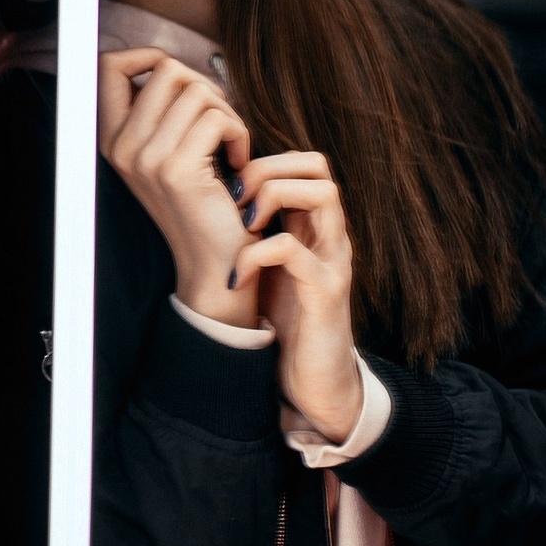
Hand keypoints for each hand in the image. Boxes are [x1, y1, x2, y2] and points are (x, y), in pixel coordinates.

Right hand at [98, 47, 256, 326]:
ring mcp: (145, 159)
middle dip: (204, 86)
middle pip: (166, 69)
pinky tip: (238, 162)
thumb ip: (159, 110)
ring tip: (229, 144)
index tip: (180, 80)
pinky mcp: (177, 170)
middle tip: (218, 122)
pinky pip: (217, 118)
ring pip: (197, 90)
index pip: (109, 65)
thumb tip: (166, 63)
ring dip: (227, 113)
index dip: (147, 56)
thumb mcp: (167, 151)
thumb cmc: (201, 201)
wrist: (213, 262)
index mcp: (111, 139)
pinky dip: (239, 134)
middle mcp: (120, 147)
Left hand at [230, 151, 361, 442]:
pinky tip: (236, 276)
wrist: (312, 384)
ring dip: (271, 198)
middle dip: (267, 169)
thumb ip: (256, 232)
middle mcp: (329, 237)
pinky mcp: (325, 294)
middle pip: (317, 165)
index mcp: (313, 227)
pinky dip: (256, 254)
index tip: (228, 190)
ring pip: (323, 194)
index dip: (264, 161)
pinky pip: (294, 251)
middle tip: (233, 201)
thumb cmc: (286, 323)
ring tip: (241, 228)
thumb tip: (213, 198)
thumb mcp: (267, 265)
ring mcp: (332, 262)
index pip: (304, 162)